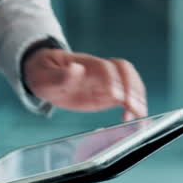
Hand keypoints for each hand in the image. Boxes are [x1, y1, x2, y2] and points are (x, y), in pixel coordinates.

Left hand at [23, 49, 147, 121]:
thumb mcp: (44, 75)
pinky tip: (130, 118)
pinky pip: (125, 97)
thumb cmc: (44, 72)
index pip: (105, 67)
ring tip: (139, 114)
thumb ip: (60, 75)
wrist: (43, 74)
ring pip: (129, 81)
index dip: (113, 80)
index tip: (116, 95)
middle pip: (124, 70)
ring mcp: (104, 82)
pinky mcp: (106, 95)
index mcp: (84, 64)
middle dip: (133, 87)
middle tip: (134, 106)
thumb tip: (77, 70)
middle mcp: (98, 72)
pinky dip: (132, 106)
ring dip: (138, 96)